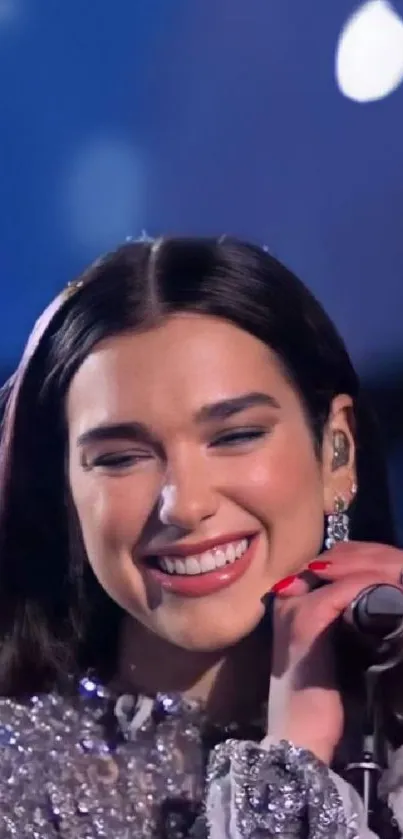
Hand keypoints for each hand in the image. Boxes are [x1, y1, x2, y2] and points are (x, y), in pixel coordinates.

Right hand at [266, 541, 402, 763]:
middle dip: (380, 558)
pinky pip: (345, 590)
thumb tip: (386, 596)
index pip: (335, 558)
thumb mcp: (339, 646)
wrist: (301, 735)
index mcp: (293, 596)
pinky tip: (395, 591)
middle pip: (341, 556)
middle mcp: (289, 593)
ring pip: (344, 567)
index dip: (371, 556)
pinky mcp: (305, 622)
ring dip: (382, 568)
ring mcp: (294, 605)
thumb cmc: (323, 697)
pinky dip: (373, 586)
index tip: (398, 567)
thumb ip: (353, 616)